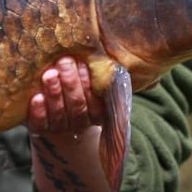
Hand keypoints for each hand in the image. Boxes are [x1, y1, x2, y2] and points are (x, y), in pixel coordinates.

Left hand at [27, 57, 115, 191]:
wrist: (58, 124)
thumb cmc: (82, 95)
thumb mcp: (101, 88)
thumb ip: (113, 79)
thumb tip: (155, 77)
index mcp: (99, 114)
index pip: (96, 103)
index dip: (89, 85)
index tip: (83, 64)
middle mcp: (81, 124)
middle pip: (78, 107)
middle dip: (72, 84)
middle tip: (65, 62)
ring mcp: (60, 129)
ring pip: (59, 114)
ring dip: (55, 94)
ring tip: (49, 74)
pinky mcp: (40, 130)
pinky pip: (39, 124)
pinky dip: (38, 112)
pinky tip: (36, 98)